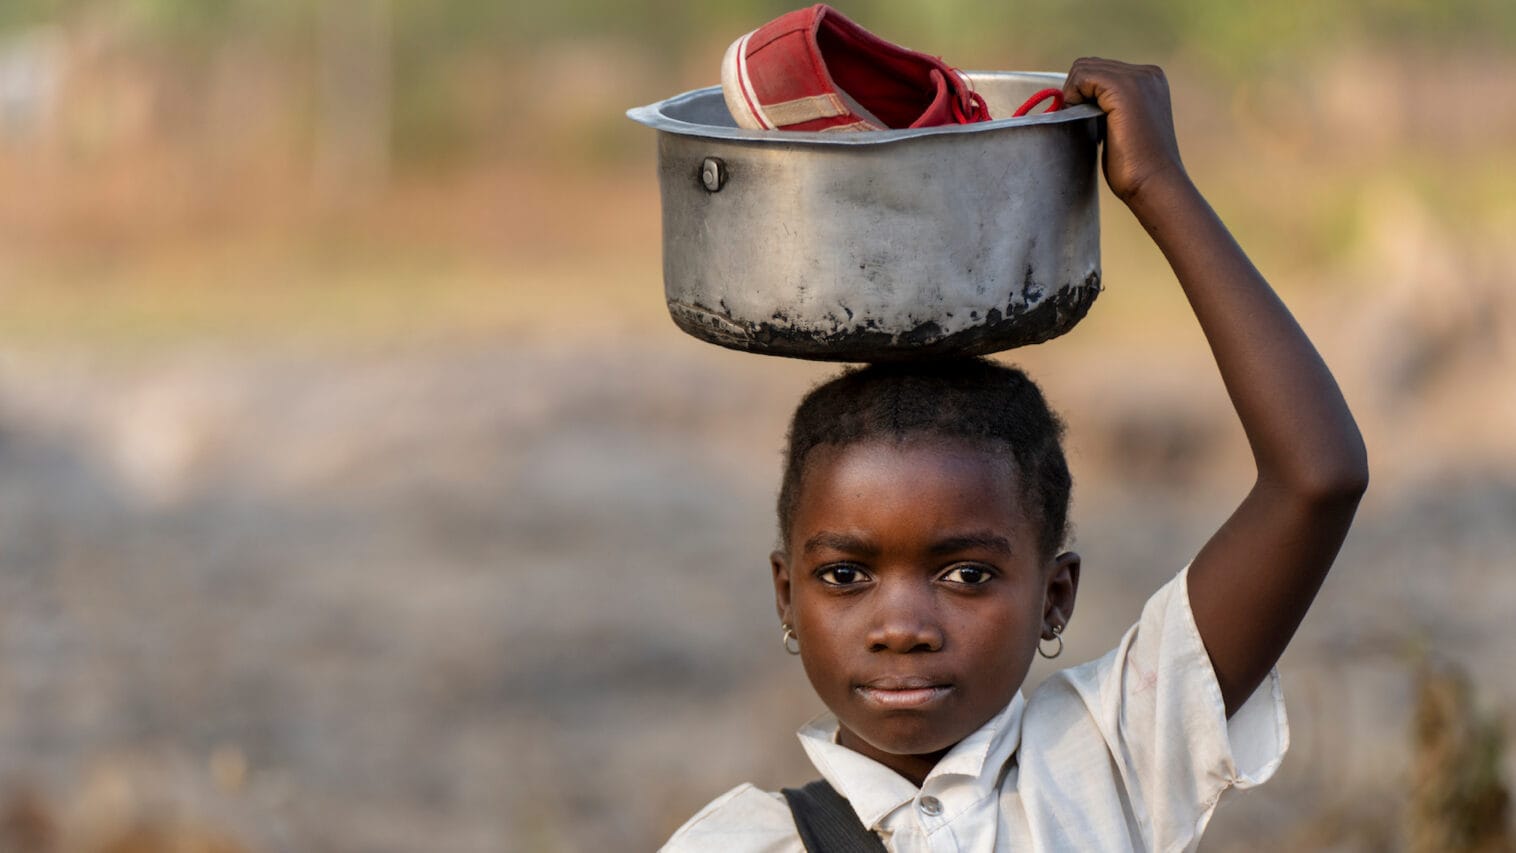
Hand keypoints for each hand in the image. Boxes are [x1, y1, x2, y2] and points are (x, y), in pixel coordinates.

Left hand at [1062, 58, 1186, 203]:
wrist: (1156, 184)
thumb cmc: (1137, 167)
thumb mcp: (1122, 127)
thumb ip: (1107, 106)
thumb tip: (1075, 99)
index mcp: (1150, 81)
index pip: (1100, 71)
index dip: (1084, 94)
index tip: (1088, 122)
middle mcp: (1147, 73)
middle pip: (1089, 65)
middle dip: (1077, 93)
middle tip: (1081, 123)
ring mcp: (1138, 78)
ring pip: (1083, 68)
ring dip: (1074, 95)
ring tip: (1084, 123)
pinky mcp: (1124, 88)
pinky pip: (1082, 76)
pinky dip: (1073, 96)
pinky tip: (1082, 118)